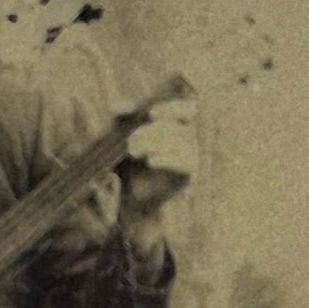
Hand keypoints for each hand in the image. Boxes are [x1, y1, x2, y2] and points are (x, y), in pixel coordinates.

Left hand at [120, 96, 197, 223]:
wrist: (128, 200)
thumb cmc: (127, 165)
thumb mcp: (120, 140)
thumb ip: (121, 120)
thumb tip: (118, 107)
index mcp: (176, 126)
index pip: (188, 109)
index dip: (173, 108)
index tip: (151, 113)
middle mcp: (188, 140)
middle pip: (179, 127)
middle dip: (152, 131)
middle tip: (130, 141)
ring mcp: (190, 158)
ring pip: (183, 142)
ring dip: (157, 143)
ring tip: (134, 150)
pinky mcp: (189, 176)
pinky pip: (187, 163)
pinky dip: (168, 159)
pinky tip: (151, 160)